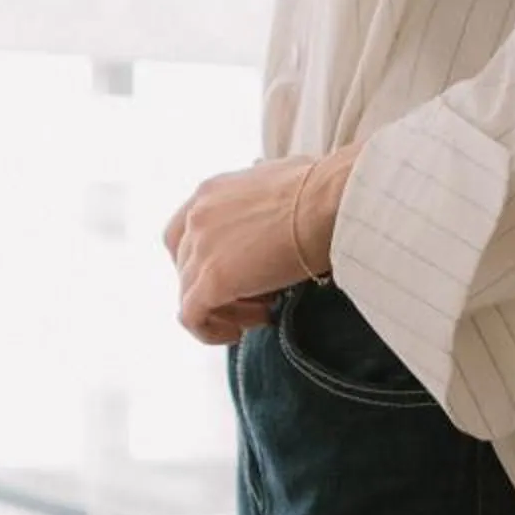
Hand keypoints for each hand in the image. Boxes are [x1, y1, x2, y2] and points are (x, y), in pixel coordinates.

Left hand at [163, 147, 358, 344]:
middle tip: (259, 298)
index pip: (183, 232)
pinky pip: (193, 318)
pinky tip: (238, 333)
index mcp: (211, 191)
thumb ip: (264, 197)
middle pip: (186, 267)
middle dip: (218, 288)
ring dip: (223, 310)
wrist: (331, 201)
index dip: (203, 259)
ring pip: (190, 295)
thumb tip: (278, 206)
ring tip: (261, 315)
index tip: (239, 271)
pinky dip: (210, 331)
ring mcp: (200, 248)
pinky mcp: (212, 280)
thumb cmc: (324, 191)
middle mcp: (197, 216)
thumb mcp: (282, 181)